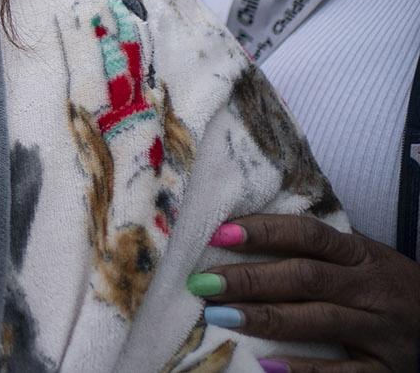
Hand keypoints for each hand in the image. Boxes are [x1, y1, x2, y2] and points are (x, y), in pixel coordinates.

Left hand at [189, 215, 419, 371]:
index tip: (220, 233)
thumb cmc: (387, 287)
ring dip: (265, 318)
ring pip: (319, 321)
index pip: (309, 235)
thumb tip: (241, 235)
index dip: (264, 231)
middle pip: (306, 278)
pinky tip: (265, 365)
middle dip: (251, 279)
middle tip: (204, 282)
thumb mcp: (363, 259)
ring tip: (220, 315)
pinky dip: (302, 371)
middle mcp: (372, 290)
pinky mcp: (386, 371)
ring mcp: (381, 332)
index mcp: (363, 255)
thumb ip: (317, 251)